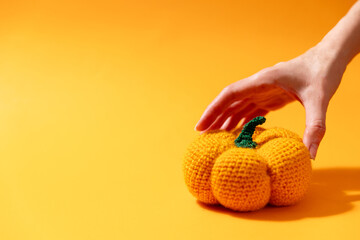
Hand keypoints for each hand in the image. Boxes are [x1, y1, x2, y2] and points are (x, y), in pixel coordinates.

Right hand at [194, 45, 346, 158]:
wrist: (328, 60)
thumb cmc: (322, 73)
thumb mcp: (320, 99)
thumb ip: (315, 126)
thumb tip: (310, 155)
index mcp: (262, 81)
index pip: (229, 95)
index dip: (213, 110)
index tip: (200, 126)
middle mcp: (258, 85)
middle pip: (229, 103)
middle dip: (214, 119)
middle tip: (202, 138)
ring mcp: (263, 91)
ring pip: (238, 107)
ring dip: (226, 122)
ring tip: (216, 140)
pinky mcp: (270, 97)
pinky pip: (250, 111)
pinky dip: (242, 122)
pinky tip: (238, 134)